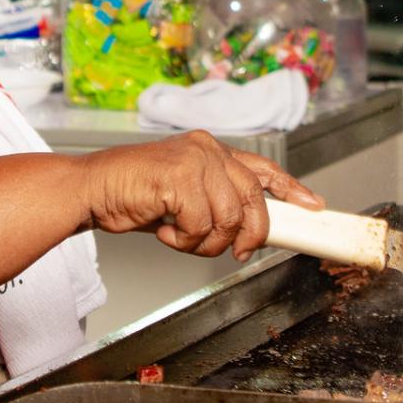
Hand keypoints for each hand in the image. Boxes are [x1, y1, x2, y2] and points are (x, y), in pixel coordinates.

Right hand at [81, 132, 324, 260]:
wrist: (90, 190)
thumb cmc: (133, 196)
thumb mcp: (183, 199)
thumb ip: (216, 205)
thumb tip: (249, 231)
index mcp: (211, 151)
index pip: (262, 168)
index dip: (291, 188)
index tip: (312, 205)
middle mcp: (207, 149)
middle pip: (253, 198)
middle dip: (249, 234)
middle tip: (237, 252)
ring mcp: (194, 159)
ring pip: (229, 217)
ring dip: (206, 242)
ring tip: (181, 238)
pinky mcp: (179, 175)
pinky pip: (201, 223)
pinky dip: (184, 240)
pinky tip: (165, 230)